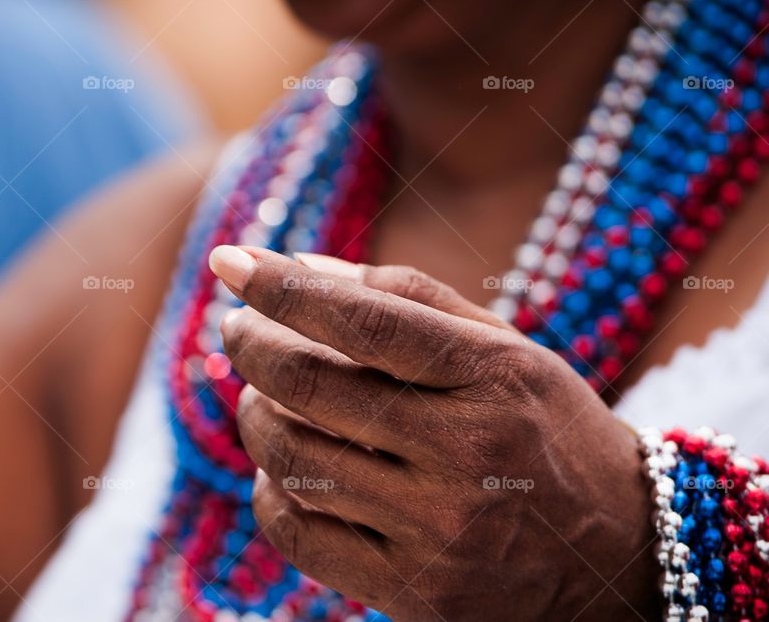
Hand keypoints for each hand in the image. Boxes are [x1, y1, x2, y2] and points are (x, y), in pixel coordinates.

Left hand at [209, 245, 659, 621]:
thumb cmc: (551, 433)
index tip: (231, 262)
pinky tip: (279, 466)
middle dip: (252, 347)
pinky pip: (299, 535)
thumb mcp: (510, 350)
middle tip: (236, 329)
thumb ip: (414, 299)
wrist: (619, 557)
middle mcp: (468, 457)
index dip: (283, 287)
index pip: (363, 321)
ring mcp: (439, 534)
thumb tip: (304, 266)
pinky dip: (269, 491)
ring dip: (253, 415)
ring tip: (258, 393)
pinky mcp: (414, 594)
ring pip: (293, 460)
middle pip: (311, 388)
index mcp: (497, 380)